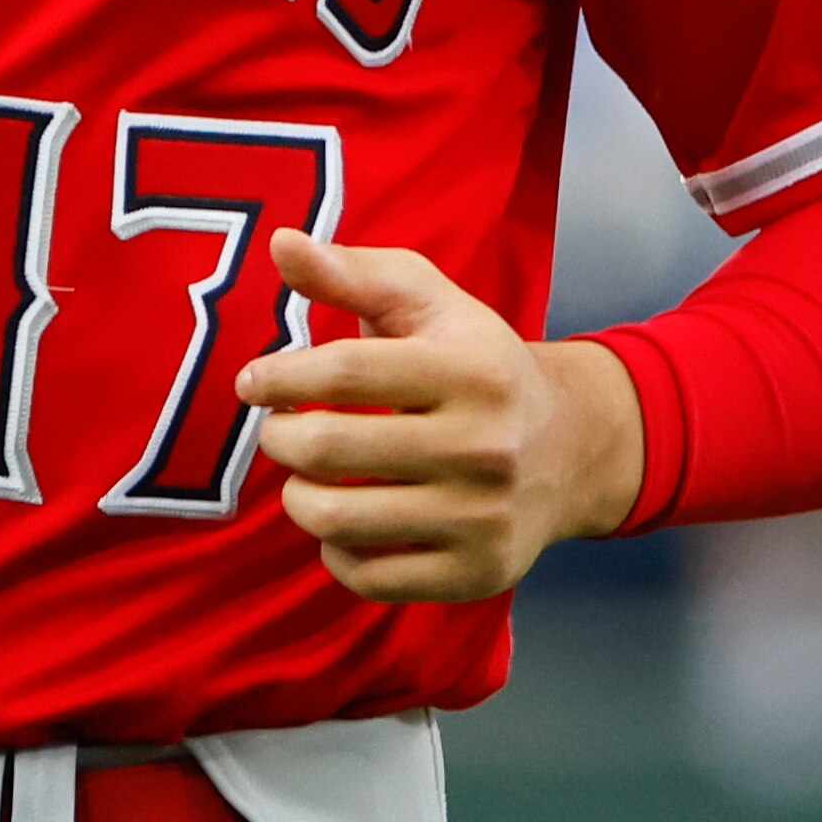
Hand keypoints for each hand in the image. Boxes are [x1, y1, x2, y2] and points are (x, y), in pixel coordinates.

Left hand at [238, 231, 642, 603]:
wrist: (570, 448)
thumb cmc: (476, 364)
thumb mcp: (428, 303)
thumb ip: (351, 272)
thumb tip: (280, 243)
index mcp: (472, 370)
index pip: (345, 372)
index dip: (280, 377)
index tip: (252, 382)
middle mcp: (484, 446)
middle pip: (330, 449)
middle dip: (280, 438)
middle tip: (279, 431)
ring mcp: (483, 518)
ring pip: (338, 520)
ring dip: (298, 497)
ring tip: (304, 477)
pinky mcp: (477, 573)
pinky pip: (367, 577)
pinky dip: (336, 551)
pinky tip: (345, 522)